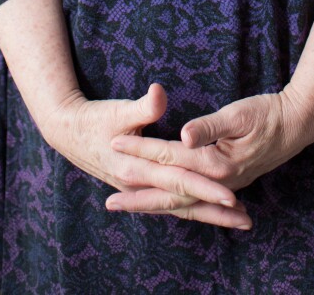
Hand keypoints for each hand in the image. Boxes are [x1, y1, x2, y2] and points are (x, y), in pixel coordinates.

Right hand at [42, 83, 249, 229]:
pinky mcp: (141, 187)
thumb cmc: (94, 118)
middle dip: (215, 209)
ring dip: (209, 214)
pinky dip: (192, 209)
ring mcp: (140, 189)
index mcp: (137, 168)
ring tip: (240, 221)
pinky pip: (171, 204)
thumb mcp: (118, 110)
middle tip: (245, 216)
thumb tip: (160, 93)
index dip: (205, 186)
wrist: (68, 132)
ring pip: (180, 207)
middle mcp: (141, 185)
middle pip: (184, 201)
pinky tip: (210, 211)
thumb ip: (143, 107)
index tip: (230, 192)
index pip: (179, 179)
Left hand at [108, 89, 311, 216]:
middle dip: (138, 197)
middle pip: (169, 193)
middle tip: (109, 204)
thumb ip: (209, 126)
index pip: (169, 156)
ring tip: (128, 209)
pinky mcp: (227, 184)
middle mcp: (217, 182)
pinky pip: (195, 203)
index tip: (115, 143)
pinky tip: (165, 208)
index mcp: (215, 163)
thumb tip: (184, 135)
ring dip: (153, 206)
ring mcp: (223, 186)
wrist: (297, 125)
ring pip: (181, 203)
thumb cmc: (268, 113)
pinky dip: (177, 208)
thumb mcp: (239, 114)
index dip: (141, 149)